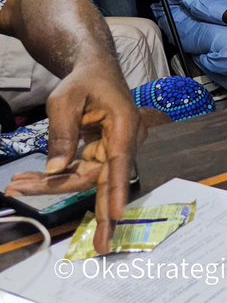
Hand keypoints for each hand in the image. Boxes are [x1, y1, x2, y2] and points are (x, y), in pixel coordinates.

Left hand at [4, 66, 143, 254]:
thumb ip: (61, 135)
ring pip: (86, 178)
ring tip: (16, 187)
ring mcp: (114, 150)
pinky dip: (55, 177)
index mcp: (123, 127)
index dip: (116, 192)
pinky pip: (80, 171)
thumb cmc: (84, 81)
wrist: (96, 70)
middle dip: (89, 209)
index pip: (119, 164)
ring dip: (52, 186)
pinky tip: (27, 181)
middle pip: (101, 180)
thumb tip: (56, 169)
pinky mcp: (102, 154)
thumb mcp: (65, 101)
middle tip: (91, 243)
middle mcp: (124, 143)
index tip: (116, 217)